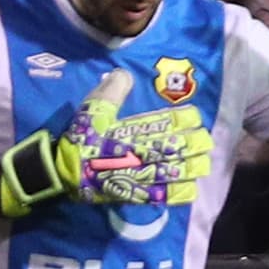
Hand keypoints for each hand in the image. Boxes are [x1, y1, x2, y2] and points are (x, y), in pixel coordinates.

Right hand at [0, 69, 213, 215]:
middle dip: (193, 145)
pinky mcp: (132, 194)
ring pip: (170, 172)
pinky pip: (158, 195)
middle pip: (172, 149)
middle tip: (207, 142)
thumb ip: (109, 92)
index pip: (163, 124)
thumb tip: (124, 74)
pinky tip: (190, 191)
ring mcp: (136, 176)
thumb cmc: (78, 141)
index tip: (195, 117)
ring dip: (190, 168)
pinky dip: (175, 193)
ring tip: (204, 165)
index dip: (182, 120)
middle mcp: (137, 154)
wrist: (62, 173)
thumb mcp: (91, 111)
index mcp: (130, 132)